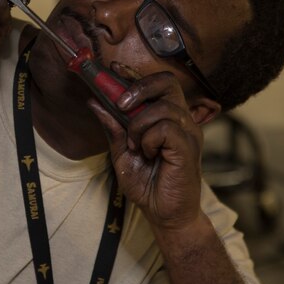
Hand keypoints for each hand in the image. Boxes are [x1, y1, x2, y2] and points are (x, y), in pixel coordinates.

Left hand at [87, 71, 202, 231]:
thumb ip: (113, 127)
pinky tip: (147, 153)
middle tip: (120, 105)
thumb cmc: (148, 185)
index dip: (135, 74)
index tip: (114, 68)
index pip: (157, 83)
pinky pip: (166, 128)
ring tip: (135, 144)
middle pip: (167, 82)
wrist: (164, 215)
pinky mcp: (188, 148)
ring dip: (139, 123)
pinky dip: (149, 139)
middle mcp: (182, 120)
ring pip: (162, 107)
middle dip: (139, 87)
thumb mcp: (122, 153)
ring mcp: (188, 133)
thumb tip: (95, 102)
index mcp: (168, 118)